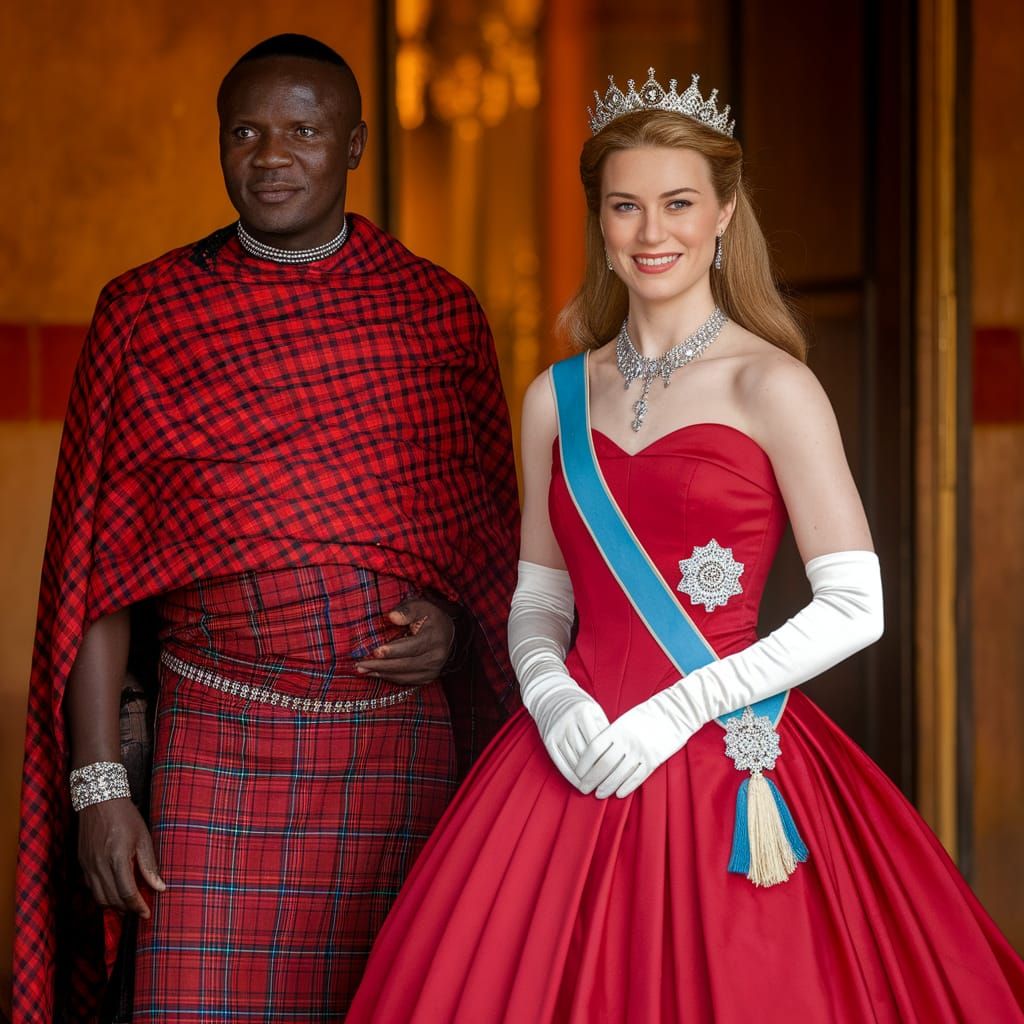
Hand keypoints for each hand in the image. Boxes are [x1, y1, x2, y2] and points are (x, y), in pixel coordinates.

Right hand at [78, 797, 165, 916]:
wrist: (100, 801)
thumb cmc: (125, 816)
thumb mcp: (143, 837)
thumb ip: (150, 865)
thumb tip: (160, 887)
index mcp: (117, 858)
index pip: (127, 893)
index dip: (138, 907)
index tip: (147, 914)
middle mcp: (99, 866)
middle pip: (112, 900)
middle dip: (127, 909)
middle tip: (140, 910)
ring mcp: (87, 866)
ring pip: (99, 898)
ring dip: (114, 905)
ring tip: (129, 904)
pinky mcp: (81, 864)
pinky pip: (91, 888)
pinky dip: (103, 895)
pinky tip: (114, 892)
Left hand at [356, 597, 454, 685]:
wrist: (447, 632)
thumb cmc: (429, 616)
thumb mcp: (419, 606)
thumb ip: (406, 610)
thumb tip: (391, 617)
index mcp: (433, 638)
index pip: (411, 647)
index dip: (392, 651)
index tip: (375, 652)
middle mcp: (436, 657)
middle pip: (405, 664)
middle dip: (380, 665)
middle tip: (359, 664)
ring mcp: (433, 670)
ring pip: (404, 675)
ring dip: (381, 673)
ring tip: (362, 670)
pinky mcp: (428, 677)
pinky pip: (406, 680)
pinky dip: (389, 678)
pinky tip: (375, 673)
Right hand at [537, 691, 610, 791]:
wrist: (553, 698)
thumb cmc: (581, 709)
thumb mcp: (595, 713)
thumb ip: (604, 731)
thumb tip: (617, 756)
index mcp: (584, 712)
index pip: (598, 742)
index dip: (607, 759)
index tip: (616, 773)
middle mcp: (569, 721)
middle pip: (585, 753)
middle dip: (596, 772)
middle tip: (606, 786)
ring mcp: (557, 731)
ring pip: (573, 759)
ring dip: (583, 777)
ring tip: (593, 787)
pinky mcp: (549, 740)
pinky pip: (560, 761)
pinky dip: (569, 775)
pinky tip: (578, 782)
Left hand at [576, 701, 694, 798]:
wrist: (674, 713)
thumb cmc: (647, 716)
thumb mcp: (625, 721)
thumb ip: (611, 736)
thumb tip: (595, 754)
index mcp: (617, 729)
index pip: (594, 749)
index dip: (584, 764)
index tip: (578, 773)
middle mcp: (626, 741)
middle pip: (604, 765)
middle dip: (591, 779)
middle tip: (584, 789)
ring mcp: (640, 751)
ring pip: (619, 774)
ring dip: (607, 786)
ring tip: (599, 794)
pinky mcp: (653, 760)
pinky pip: (637, 777)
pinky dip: (626, 786)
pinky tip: (618, 794)